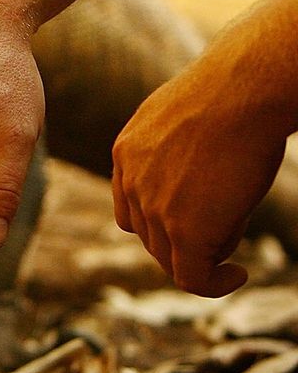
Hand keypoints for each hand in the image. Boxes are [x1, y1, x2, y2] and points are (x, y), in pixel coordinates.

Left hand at [112, 59, 286, 297]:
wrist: (244, 88)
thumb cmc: (232, 91)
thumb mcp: (188, 114)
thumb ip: (180, 144)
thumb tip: (202, 162)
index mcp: (127, 152)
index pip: (130, 205)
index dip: (160, 221)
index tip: (195, 220)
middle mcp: (131, 181)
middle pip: (149, 235)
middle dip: (183, 241)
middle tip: (225, 232)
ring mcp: (154, 208)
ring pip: (170, 257)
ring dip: (202, 257)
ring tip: (236, 239)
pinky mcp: (185, 231)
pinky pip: (192, 278)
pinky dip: (214, 284)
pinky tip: (238, 275)